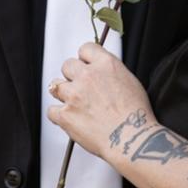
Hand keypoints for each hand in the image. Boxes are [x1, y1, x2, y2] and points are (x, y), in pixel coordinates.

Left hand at [47, 40, 151, 162]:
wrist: (131, 139)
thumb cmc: (136, 115)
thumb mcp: (130, 81)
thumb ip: (111, 72)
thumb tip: (101, 72)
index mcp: (105, 64)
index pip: (86, 48)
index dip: (85, 58)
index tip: (86, 66)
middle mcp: (87, 76)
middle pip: (67, 65)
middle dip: (73, 76)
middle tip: (81, 88)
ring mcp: (74, 95)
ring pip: (55, 86)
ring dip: (64, 94)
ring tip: (76, 105)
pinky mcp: (65, 115)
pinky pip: (51, 111)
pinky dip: (58, 115)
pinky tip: (70, 119)